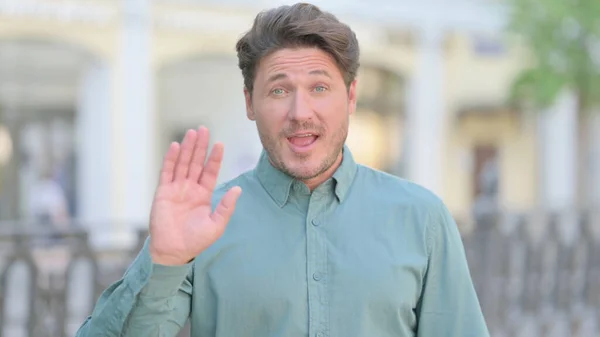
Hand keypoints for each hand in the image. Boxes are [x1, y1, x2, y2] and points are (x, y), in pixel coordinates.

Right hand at [148, 126, 241, 264]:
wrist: (174, 251)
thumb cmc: (196, 240)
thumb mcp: (216, 224)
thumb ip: (226, 206)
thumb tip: (238, 189)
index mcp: (204, 195)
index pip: (210, 171)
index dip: (215, 158)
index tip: (220, 144)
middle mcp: (190, 188)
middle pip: (196, 162)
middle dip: (200, 146)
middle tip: (204, 129)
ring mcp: (176, 189)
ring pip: (183, 163)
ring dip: (187, 148)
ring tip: (192, 133)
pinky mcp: (163, 192)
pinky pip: (167, 172)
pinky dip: (170, 159)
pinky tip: (175, 146)